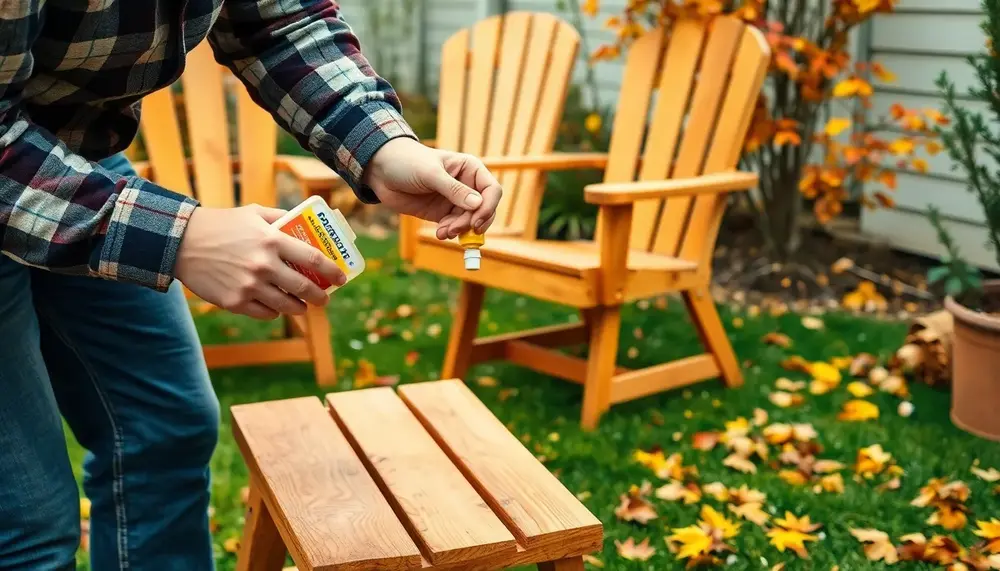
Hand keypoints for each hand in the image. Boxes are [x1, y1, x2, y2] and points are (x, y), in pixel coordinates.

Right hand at [175, 204, 345, 319]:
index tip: (341, 278)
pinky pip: (265, 313)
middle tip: (324, 298)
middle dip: (320, 296)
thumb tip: (304, 222)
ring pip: (287, 306)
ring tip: (303, 306)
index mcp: (273, 240)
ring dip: (300, 308)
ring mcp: (250, 286)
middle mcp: (264, 265)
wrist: (181, 242)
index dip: (333, 272)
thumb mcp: (253, 213)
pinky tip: (276, 308)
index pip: (315, 260)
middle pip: (305, 288)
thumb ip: (280, 218)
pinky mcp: (235, 301)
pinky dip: (275, 312)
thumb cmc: (221, 224)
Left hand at [362, 137, 502, 238]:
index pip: (491, 190)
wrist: (380, 170)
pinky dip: (450, 233)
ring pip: (469, 221)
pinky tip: (440, 234)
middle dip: (472, 222)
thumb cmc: (407, 162)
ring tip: (443, 233)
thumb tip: (478, 205)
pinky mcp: (442, 213)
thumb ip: (454, 190)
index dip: (488, 207)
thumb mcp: (431, 174)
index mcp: (470, 169)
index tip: (476, 222)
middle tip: (456, 230)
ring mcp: (454, 201)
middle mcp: (466, 186)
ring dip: (459, 230)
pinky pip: (454, 227)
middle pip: (483, 209)